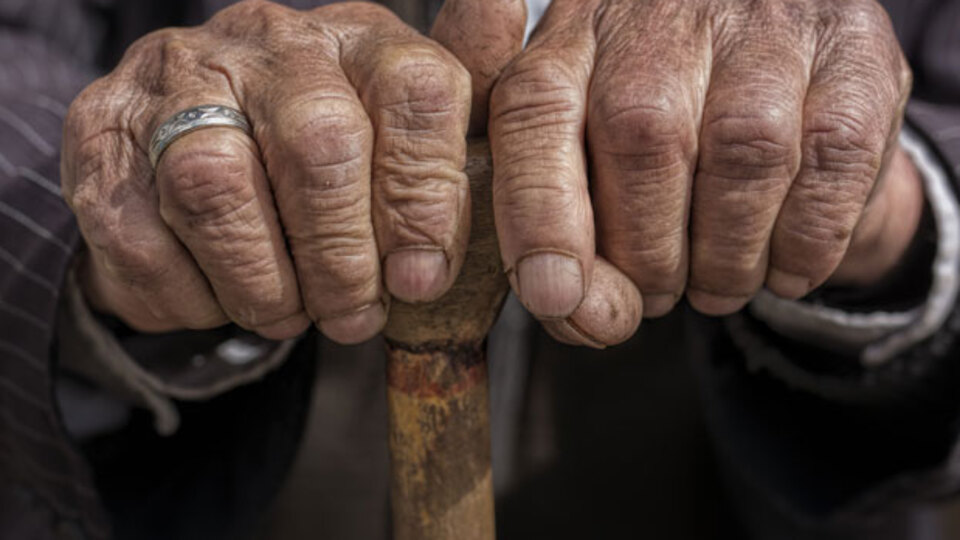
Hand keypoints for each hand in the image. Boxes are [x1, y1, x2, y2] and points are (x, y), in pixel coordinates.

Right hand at [62, 0, 471, 342]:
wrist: (205, 152)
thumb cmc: (333, 163)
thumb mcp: (409, 147)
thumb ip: (456, 125)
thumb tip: (505, 13)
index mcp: (363, 39)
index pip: (418, 92)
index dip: (425, 199)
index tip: (420, 279)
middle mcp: (271, 39)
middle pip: (319, 142)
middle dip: (341, 259)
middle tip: (353, 315)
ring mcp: (179, 75)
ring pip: (217, 185)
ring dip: (261, 282)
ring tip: (289, 313)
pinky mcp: (101, 125)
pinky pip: (136, 229)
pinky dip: (186, 292)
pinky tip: (218, 296)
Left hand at [488, 0, 915, 345]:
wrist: (774, 65)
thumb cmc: (660, 133)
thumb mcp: (587, 164)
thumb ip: (559, 234)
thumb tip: (572, 311)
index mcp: (574, 40)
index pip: (534, 114)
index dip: (540, 216)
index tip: (555, 296)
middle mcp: (662, 12)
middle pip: (642, 140)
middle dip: (647, 254)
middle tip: (657, 295)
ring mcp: (762, 20)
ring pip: (742, 151)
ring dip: (727, 256)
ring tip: (717, 288)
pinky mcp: (851, 45)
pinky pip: (832, 157)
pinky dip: (806, 240)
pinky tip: (786, 269)